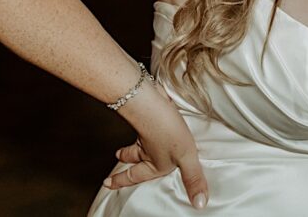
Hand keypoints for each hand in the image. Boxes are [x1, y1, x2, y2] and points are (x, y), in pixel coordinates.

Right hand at [103, 82, 208, 208]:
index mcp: (153, 162)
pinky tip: (149, 122)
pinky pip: (145, 125)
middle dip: (125, 159)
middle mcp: (147, 149)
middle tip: (117, 158)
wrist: (153, 103)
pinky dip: (144, 126)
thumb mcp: (185, 158)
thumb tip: (199, 204)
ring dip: (132, 145)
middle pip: (133, 157)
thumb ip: (192, 178)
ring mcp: (147, 132)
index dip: (122, 180)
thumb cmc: (167, 131)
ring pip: (137, 141)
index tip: (107, 183)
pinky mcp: (151, 116)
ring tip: (124, 147)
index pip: (136, 175)